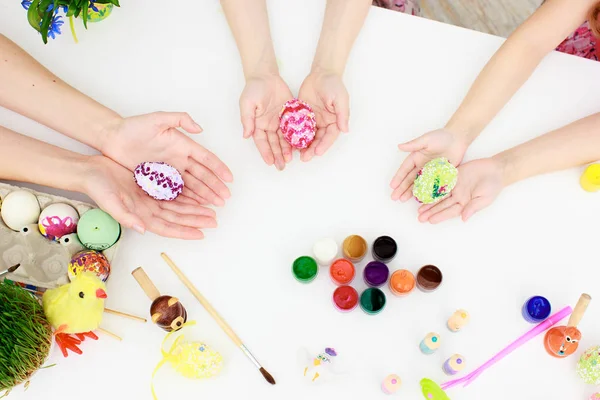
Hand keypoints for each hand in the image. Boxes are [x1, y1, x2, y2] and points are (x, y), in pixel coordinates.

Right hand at [82, 156, 216, 239]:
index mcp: (140, 216)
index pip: (168, 227)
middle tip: (214, 220)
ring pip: (178, 207)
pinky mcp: (150, 188)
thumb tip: (142, 228)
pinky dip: (186, 197)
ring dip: (194, 210)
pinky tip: (197, 196)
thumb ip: (126, 216)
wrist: (90, 171)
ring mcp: (150, 200)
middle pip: (177, 218)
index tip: (201, 233)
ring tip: (211, 211)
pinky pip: (172, 195)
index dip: (184, 231)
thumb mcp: (110, 202)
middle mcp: (148, 210)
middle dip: (196, 220)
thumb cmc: (97, 187)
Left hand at [100, 112, 232, 206]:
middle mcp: (179, 159)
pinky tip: (197, 206)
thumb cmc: (133, 127)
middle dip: (215, 186)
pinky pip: (177, 191)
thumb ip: (179, 119)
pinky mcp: (159, 180)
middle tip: (226, 198)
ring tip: (216, 204)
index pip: (205, 158)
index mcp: (182, 145)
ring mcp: (170, 171)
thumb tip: (199, 128)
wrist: (112, 138)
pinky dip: (188, 199)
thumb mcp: (157, 118)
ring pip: (192, 185)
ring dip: (205, 195)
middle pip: (202, 175)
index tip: (229, 178)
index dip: (218, 168)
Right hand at [240, 74, 293, 170]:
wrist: (266, 75)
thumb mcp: (247, 103)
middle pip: (273, 143)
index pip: (261, 142)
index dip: (266, 152)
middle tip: (282, 166)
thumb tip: (246, 135)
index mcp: (257, 125)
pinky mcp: (289, 116)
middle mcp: (268, 126)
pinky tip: (300, 145)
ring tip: (291, 159)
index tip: (270, 162)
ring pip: (284, 139)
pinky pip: (293, 128)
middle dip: (277, 155)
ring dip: (287, 149)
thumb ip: (247, 119)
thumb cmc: (253, 88)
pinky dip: (296, 137)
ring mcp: (279, 122)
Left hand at [298, 71, 349, 161]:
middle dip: (312, 149)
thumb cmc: (333, 84)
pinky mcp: (302, 116)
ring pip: (307, 136)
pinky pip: (298, 127)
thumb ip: (342, 114)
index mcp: (334, 121)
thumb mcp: (340, 98)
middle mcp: (323, 123)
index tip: (317, 152)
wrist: (321, 73)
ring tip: (296, 155)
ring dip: (303, 146)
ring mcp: (312, 120)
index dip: (324, 145)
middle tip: (305, 158)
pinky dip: (294, 135)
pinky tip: (288, 143)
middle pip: (318, 140)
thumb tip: (345, 129)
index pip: (329, 136)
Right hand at [390, 129, 468, 201]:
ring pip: (419, 185)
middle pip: (409, 179)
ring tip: (403, 200)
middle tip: (394, 197)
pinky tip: (421, 200)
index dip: (398, 178)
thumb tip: (399, 146)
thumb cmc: (442, 137)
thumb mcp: (426, 140)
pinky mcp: (440, 176)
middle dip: (401, 188)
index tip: (392, 186)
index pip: (405, 169)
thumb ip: (413, 145)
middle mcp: (421, 167)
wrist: (458, 139)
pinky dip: (426, 193)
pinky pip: (432, 186)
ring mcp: (430, 173)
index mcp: (416, 158)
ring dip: (410, 192)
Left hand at [416, 158, 503, 223]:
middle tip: (420, 218)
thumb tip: (464, 218)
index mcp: (465, 203)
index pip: (450, 211)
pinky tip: (424, 190)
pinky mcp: (453, 176)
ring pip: (439, 195)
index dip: (440, 216)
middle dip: (431, 211)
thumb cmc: (493, 185)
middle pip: (441, 205)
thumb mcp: (484, 198)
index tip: (430, 220)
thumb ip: (473, 207)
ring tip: (419, 208)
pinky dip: (432, 186)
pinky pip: (441, 182)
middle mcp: (457, 196)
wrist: (496, 169)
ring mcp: (454, 186)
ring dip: (429, 202)